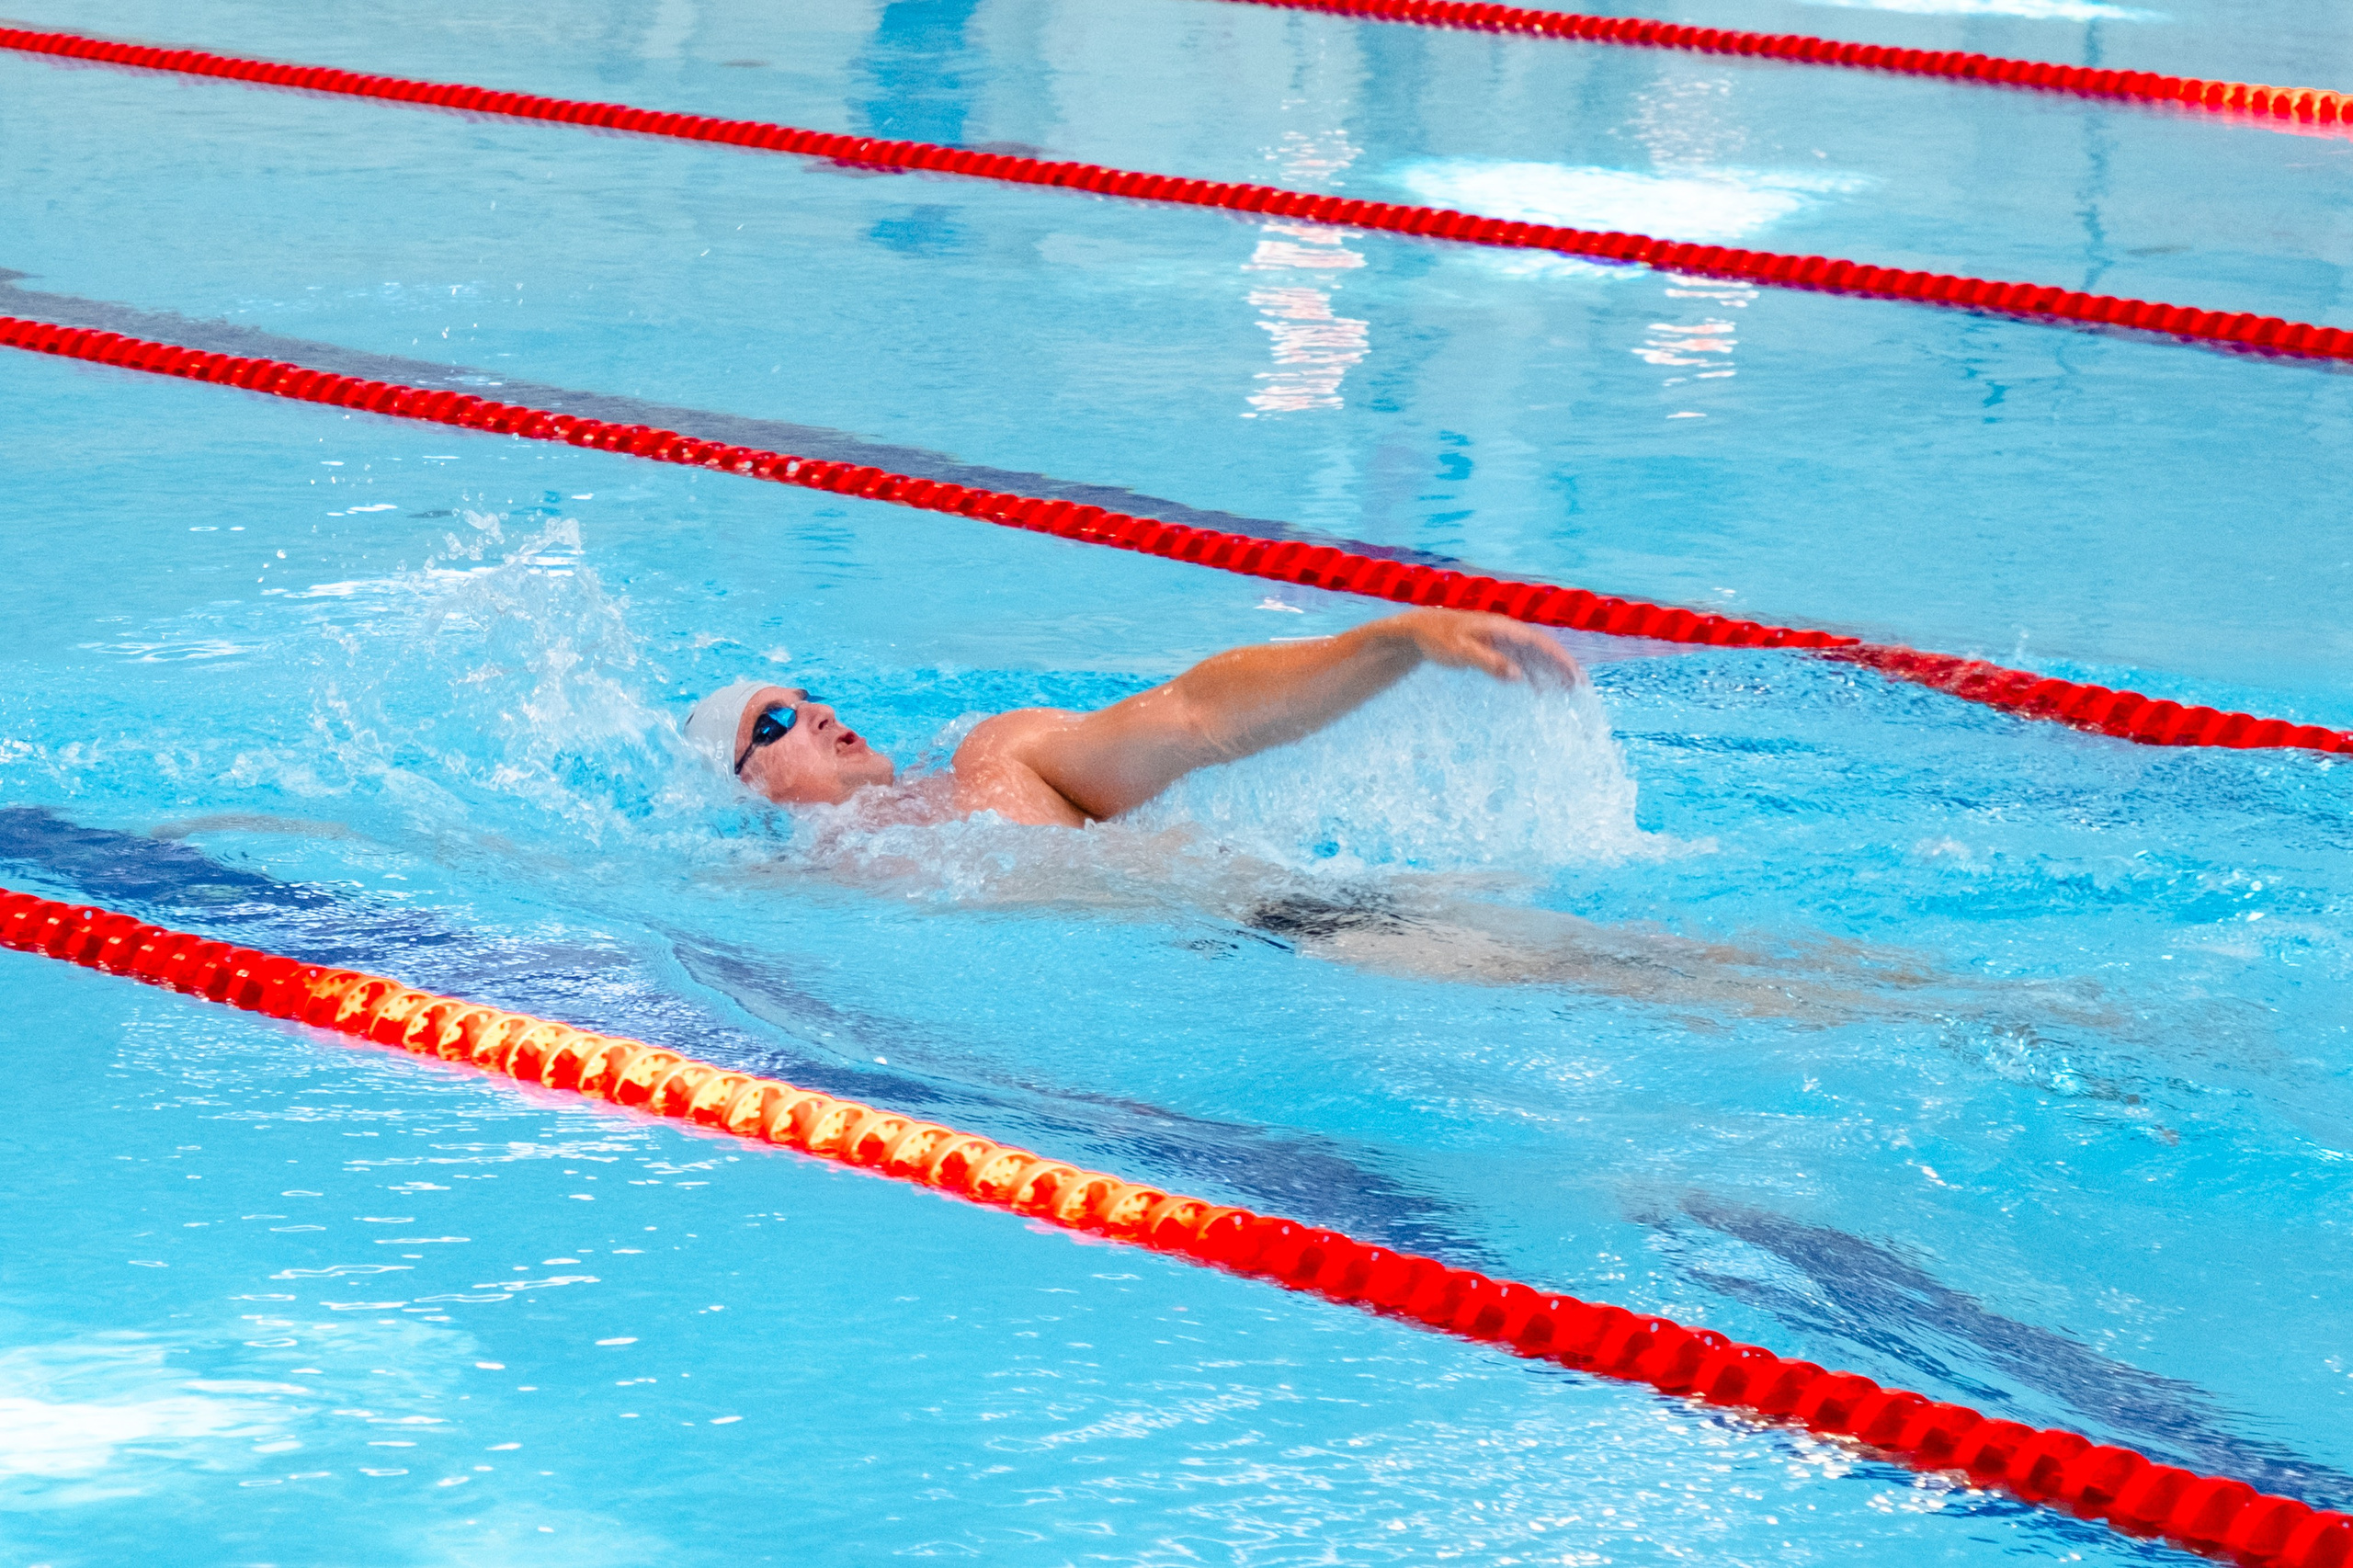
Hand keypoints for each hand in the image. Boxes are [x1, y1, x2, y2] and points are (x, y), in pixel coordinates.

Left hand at [1387, 610, 1584, 685]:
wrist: (1419, 630)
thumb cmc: (1438, 639)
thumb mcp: (1461, 651)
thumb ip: (1489, 662)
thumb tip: (1518, 676)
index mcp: (1503, 628)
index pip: (1540, 643)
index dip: (1560, 659)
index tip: (1575, 676)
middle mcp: (1506, 632)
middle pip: (1542, 649)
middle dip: (1562, 666)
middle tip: (1581, 687)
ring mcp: (1500, 640)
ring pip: (1532, 657)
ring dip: (1550, 672)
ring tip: (1567, 691)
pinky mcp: (1493, 648)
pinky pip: (1519, 662)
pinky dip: (1532, 675)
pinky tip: (1538, 691)